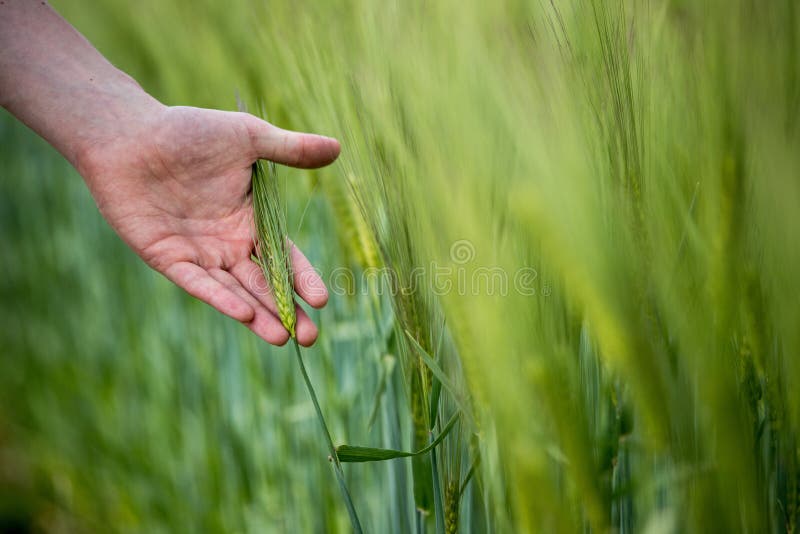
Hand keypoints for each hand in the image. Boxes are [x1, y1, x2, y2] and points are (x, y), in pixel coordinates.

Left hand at [78, 105, 339, 346]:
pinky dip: (220, 298)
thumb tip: (338, 149)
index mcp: (250, 219)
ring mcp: (199, 253)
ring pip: (235, 290)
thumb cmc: (188, 131)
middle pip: (263, 283)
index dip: (302, 278)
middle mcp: (227, 243)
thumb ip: (291, 149)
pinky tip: (244, 314)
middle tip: (309, 338)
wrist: (129, 134)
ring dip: (258, 315)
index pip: (283, 256)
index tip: (321, 300)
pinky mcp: (168, 258)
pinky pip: (198, 283)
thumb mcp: (248, 138)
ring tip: (282, 339)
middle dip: (286, 311)